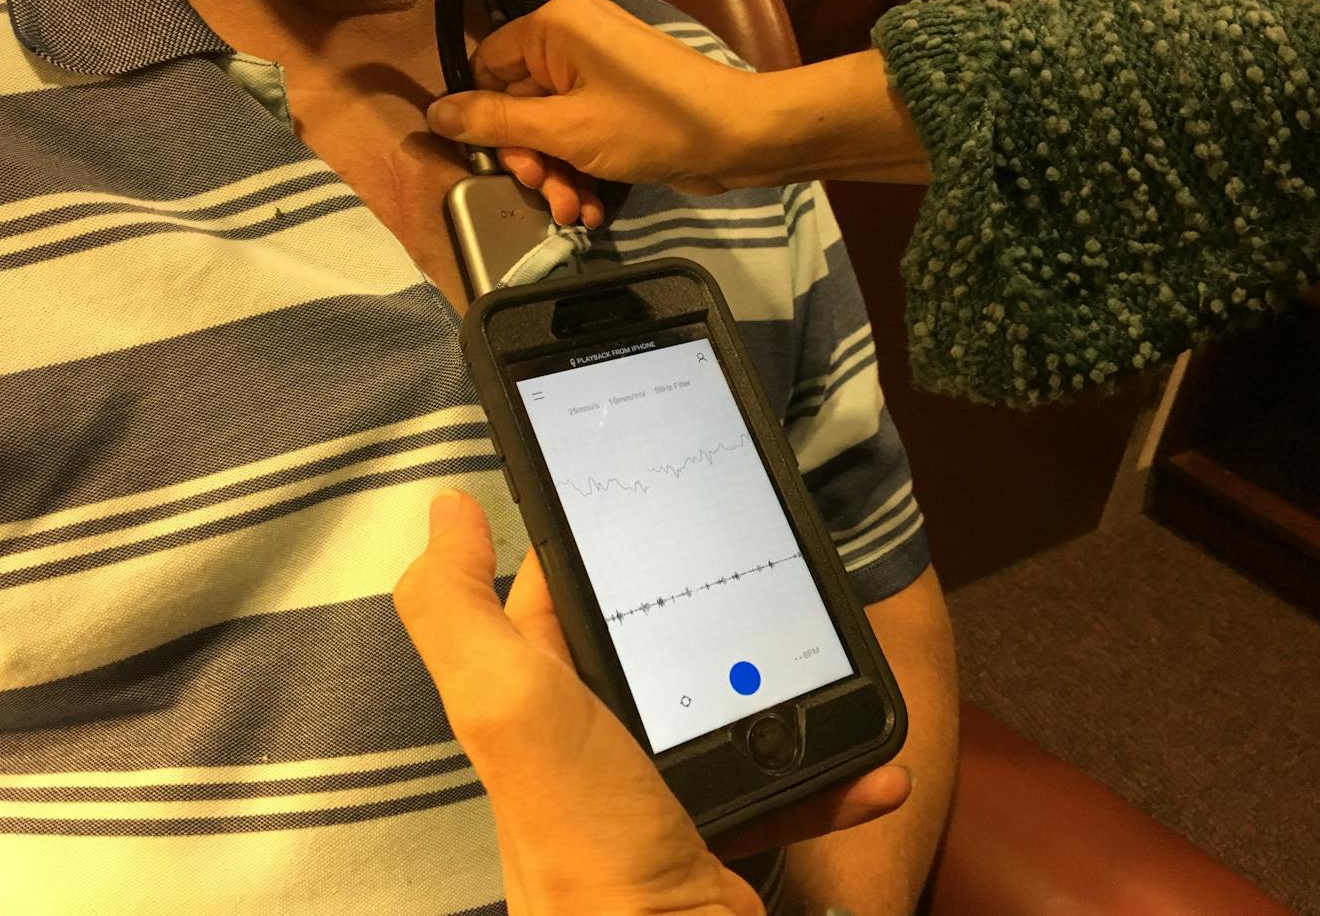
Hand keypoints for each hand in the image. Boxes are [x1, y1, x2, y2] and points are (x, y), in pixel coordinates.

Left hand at [394, 490, 914, 914]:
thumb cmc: (586, 835)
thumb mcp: (506, 702)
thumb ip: (455, 606)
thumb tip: (445, 508)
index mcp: (535, 690)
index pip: (560, 584)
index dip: (600, 532)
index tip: (661, 485)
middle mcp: (588, 731)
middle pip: (656, 630)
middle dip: (712, 598)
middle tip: (771, 559)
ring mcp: (656, 776)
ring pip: (729, 696)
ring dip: (787, 675)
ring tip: (828, 640)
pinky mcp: (717, 820)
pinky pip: (784, 778)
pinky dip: (830, 771)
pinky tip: (873, 766)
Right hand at [426, 0, 929, 225]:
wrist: (738, 139)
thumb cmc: (653, 125)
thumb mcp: (565, 131)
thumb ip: (496, 123)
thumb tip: (435, 113)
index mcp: (554, 27)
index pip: (488, 67)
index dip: (489, 122)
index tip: (508, 164)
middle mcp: (573, 39)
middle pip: (519, 105)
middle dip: (532, 161)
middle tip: (550, 194)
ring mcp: (601, 71)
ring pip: (551, 129)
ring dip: (559, 176)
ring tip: (577, 212)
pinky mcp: (622, 102)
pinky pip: (582, 134)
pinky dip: (583, 170)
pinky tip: (594, 207)